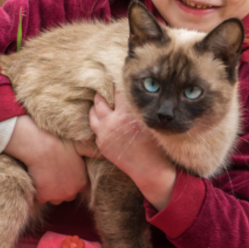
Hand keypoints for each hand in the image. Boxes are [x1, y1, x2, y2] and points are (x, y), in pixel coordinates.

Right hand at [4, 115, 88, 204]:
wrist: (41, 147)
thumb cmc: (61, 145)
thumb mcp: (81, 147)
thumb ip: (93, 153)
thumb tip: (105, 155)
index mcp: (82, 183)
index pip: (82, 187)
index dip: (75, 180)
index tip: (69, 173)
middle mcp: (71, 192)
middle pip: (69, 194)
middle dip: (65, 187)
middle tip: (58, 174)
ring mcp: (57, 196)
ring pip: (56, 198)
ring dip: (53, 192)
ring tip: (48, 178)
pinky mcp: (43, 197)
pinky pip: (42, 198)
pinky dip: (40, 192)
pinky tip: (39, 180)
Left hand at [89, 89, 176, 210]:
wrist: (150, 170)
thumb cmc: (156, 145)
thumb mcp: (150, 121)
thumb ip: (139, 106)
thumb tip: (133, 92)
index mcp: (124, 115)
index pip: (117, 91)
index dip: (118, 83)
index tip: (118, 77)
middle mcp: (111, 123)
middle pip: (99, 100)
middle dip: (102, 92)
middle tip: (105, 87)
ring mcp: (103, 135)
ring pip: (92, 114)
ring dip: (96, 106)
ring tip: (100, 101)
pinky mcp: (101, 145)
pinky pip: (95, 129)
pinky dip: (97, 121)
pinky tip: (102, 119)